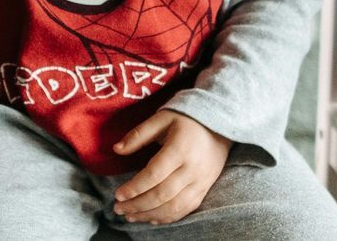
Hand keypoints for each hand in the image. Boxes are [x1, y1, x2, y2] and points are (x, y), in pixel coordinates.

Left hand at [111, 110, 230, 224]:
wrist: (220, 124)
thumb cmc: (186, 119)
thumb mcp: (161, 118)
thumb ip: (138, 134)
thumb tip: (116, 149)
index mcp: (180, 149)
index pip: (154, 175)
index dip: (134, 188)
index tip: (118, 194)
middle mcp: (192, 169)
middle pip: (162, 194)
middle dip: (138, 205)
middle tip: (118, 209)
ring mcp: (201, 181)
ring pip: (174, 206)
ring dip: (150, 214)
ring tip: (130, 216)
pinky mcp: (205, 188)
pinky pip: (186, 209)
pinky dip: (168, 217)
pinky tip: (152, 218)